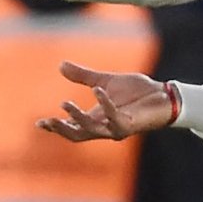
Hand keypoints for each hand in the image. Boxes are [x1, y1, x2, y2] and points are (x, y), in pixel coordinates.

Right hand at [36, 61, 174, 140]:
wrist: (163, 95)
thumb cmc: (136, 92)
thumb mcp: (105, 81)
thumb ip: (84, 76)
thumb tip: (61, 65)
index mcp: (96, 118)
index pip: (72, 127)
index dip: (55, 127)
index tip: (39, 123)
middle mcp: (104, 127)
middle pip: (77, 135)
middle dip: (62, 129)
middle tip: (47, 121)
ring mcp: (117, 128)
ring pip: (92, 130)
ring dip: (78, 119)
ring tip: (65, 104)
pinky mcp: (130, 124)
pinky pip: (114, 118)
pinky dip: (105, 104)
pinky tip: (98, 90)